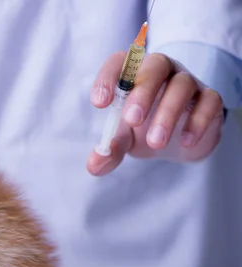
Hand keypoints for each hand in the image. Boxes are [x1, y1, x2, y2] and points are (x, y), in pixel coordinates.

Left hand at [87, 52, 224, 175]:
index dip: (108, 78)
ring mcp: (188, 82)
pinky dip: (197, 121)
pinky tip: (185, 142)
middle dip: (142, 92)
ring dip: (167, 113)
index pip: (119, 62)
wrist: (178, 141)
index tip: (100, 103)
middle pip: (155, 65)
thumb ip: (109, 150)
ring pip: (182, 84)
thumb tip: (94, 166)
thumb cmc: (143, 128)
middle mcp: (162, 70)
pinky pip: (209, 102)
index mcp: (133, 73)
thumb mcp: (124, 139)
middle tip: (132, 120)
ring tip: (154, 143)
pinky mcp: (210, 100)